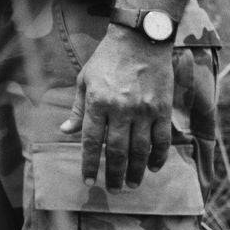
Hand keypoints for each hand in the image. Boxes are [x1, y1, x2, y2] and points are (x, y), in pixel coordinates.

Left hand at [61, 28, 178, 189]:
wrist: (140, 39)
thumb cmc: (107, 58)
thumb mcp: (85, 79)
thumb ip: (78, 108)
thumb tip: (66, 131)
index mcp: (98, 102)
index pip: (92, 142)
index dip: (90, 164)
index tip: (88, 181)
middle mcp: (121, 109)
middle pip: (118, 151)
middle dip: (115, 175)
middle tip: (114, 190)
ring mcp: (144, 110)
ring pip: (141, 150)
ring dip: (136, 171)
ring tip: (132, 185)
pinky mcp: (163, 109)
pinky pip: (162, 139)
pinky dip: (158, 157)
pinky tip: (153, 168)